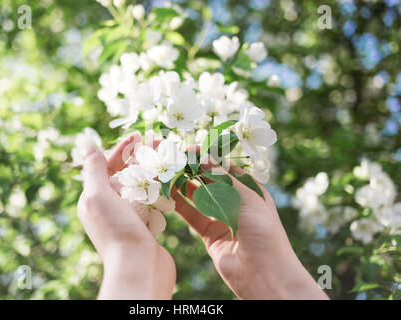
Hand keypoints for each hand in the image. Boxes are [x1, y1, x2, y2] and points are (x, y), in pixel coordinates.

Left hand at [77, 133, 175, 299]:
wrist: (139, 267)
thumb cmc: (116, 230)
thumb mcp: (98, 196)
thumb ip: (93, 170)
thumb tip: (88, 147)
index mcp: (94, 199)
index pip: (106, 166)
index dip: (120, 149)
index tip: (137, 136)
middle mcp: (109, 207)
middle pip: (125, 174)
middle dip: (140, 156)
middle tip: (159, 142)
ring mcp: (128, 217)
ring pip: (141, 186)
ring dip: (153, 169)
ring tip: (168, 156)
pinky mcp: (145, 225)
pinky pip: (152, 200)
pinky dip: (160, 187)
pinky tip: (171, 179)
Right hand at [172, 155, 328, 299]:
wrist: (264, 273)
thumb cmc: (264, 231)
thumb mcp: (248, 198)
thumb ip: (224, 179)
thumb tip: (205, 158)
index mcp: (249, 191)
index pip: (224, 169)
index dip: (207, 158)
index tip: (189, 150)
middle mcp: (234, 203)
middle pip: (209, 182)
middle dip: (192, 171)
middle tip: (173, 161)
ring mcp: (221, 219)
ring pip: (198, 198)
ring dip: (182, 186)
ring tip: (166, 174)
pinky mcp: (210, 235)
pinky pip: (192, 216)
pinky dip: (180, 206)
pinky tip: (168, 195)